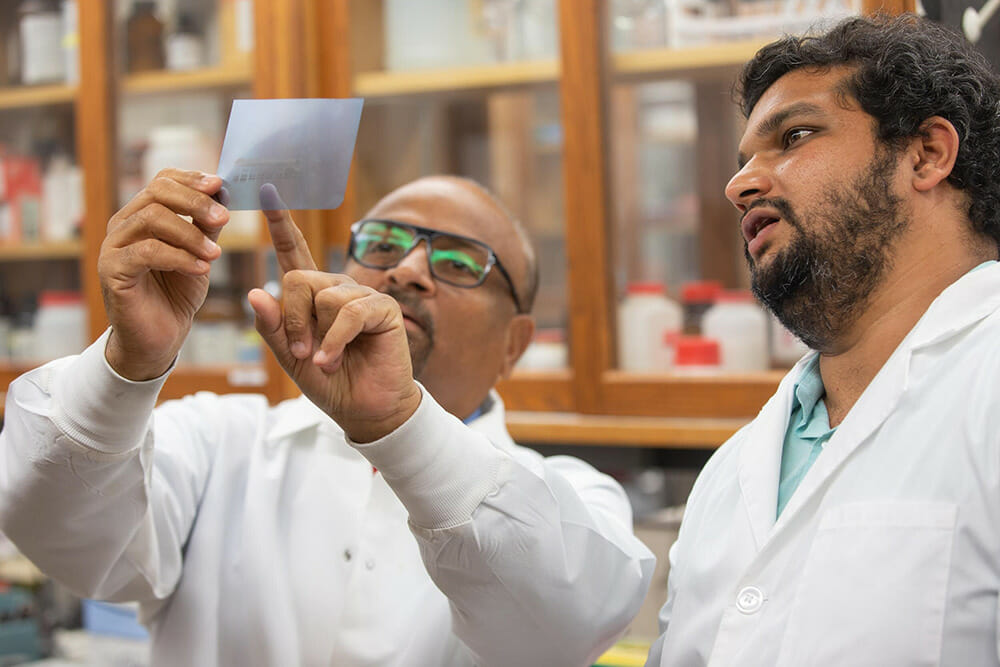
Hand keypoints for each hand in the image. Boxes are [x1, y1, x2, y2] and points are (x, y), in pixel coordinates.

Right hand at [98, 169, 228, 380]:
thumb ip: (207, 225)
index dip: (192, 179)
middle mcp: (124, 224)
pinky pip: (146, 252)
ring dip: (191, 234)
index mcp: (143, 214)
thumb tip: (223, 193)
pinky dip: (179, 257)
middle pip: (156, 193)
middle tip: (224, 218)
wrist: (159, 337)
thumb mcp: (199, 253)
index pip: (163, 181)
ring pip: (151, 219)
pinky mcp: (112, 270)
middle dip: (195, 202)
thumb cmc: (177, 292)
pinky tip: (202, 268)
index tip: (220, 185)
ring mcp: (114, 246)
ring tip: (216, 254)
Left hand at [248, 185, 420, 441]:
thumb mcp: (289, 357)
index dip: (280, 222)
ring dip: (317, 337)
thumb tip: (255, 291)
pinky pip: (347, 313)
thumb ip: (272, 327)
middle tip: (300, 352)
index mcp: (312, 295)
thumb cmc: (330, 382)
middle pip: (298, 279)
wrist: (365, 409)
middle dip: (292, 320)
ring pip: (323, 297)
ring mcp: (361, 296)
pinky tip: (333, 360)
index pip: (294, 251)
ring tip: (324, 361)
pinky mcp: (382, 309)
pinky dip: (335, 342)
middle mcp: (336, 289)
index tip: (266, 189)